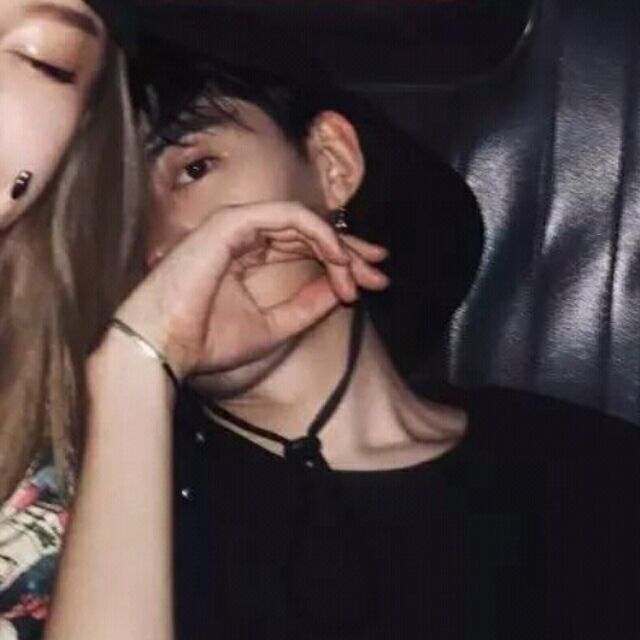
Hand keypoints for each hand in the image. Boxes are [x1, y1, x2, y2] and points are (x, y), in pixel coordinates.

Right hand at [113, 201, 388, 378]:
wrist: (163, 349)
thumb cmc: (207, 341)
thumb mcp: (273, 326)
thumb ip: (307, 305)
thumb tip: (342, 289)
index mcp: (246, 256)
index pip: (301, 247)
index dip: (338, 259)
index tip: (367, 280)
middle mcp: (243, 235)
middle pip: (308, 231)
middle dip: (348, 252)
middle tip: (379, 273)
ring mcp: (236, 224)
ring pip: (304, 221)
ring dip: (338, 247)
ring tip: (360, 276)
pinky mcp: (232, 222)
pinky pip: (289, 217)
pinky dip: (318, 235)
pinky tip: (338, 260)